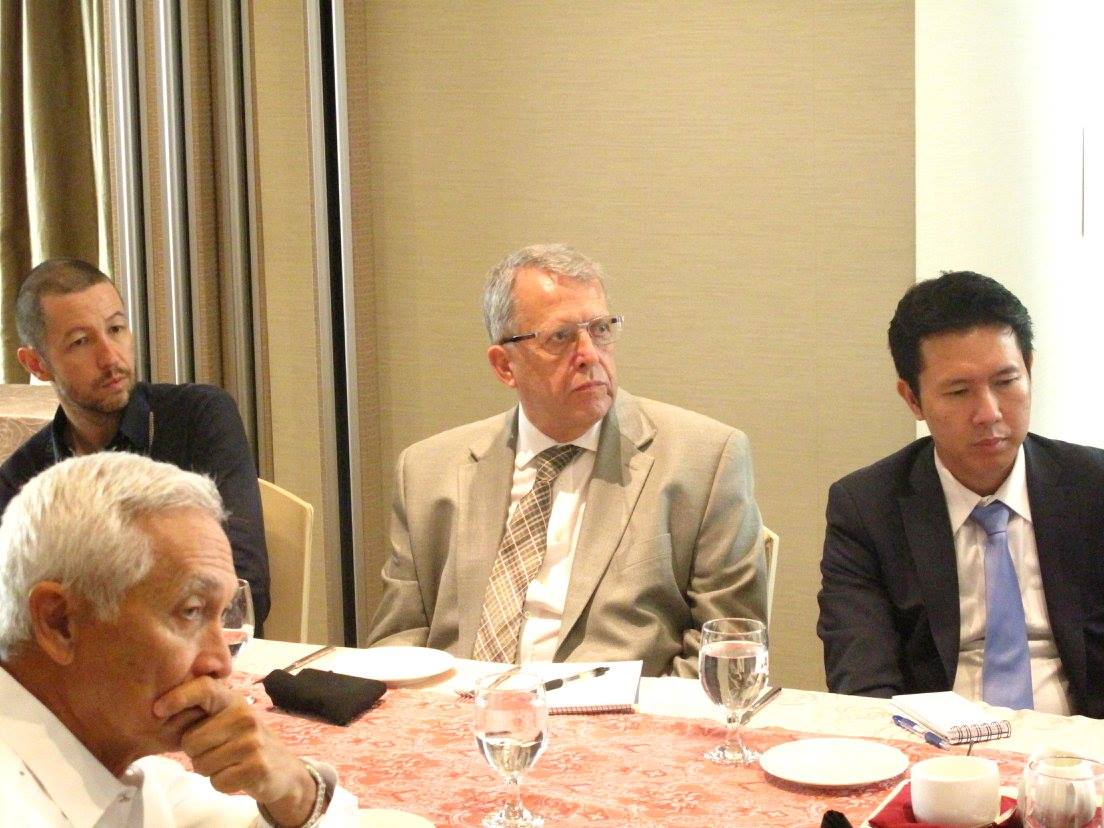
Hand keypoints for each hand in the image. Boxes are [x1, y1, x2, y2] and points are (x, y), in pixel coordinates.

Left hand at [154, 677, 318, 825]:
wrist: (282, 768)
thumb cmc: (243, 741)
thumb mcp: (227, 719)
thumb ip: (201, 713)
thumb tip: (160, 712)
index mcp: (233, 701)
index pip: (205, 688)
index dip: (179, 696)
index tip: (157, 710)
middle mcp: (244, 717)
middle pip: (191, 741)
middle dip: (195, 752)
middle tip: (215, 750)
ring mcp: (252, 742)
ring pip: (201, 764)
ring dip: (209, 769)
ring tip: (228, 762)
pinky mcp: (256, 767)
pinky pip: (217, 781)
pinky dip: (222, 783)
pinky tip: (237, 774)